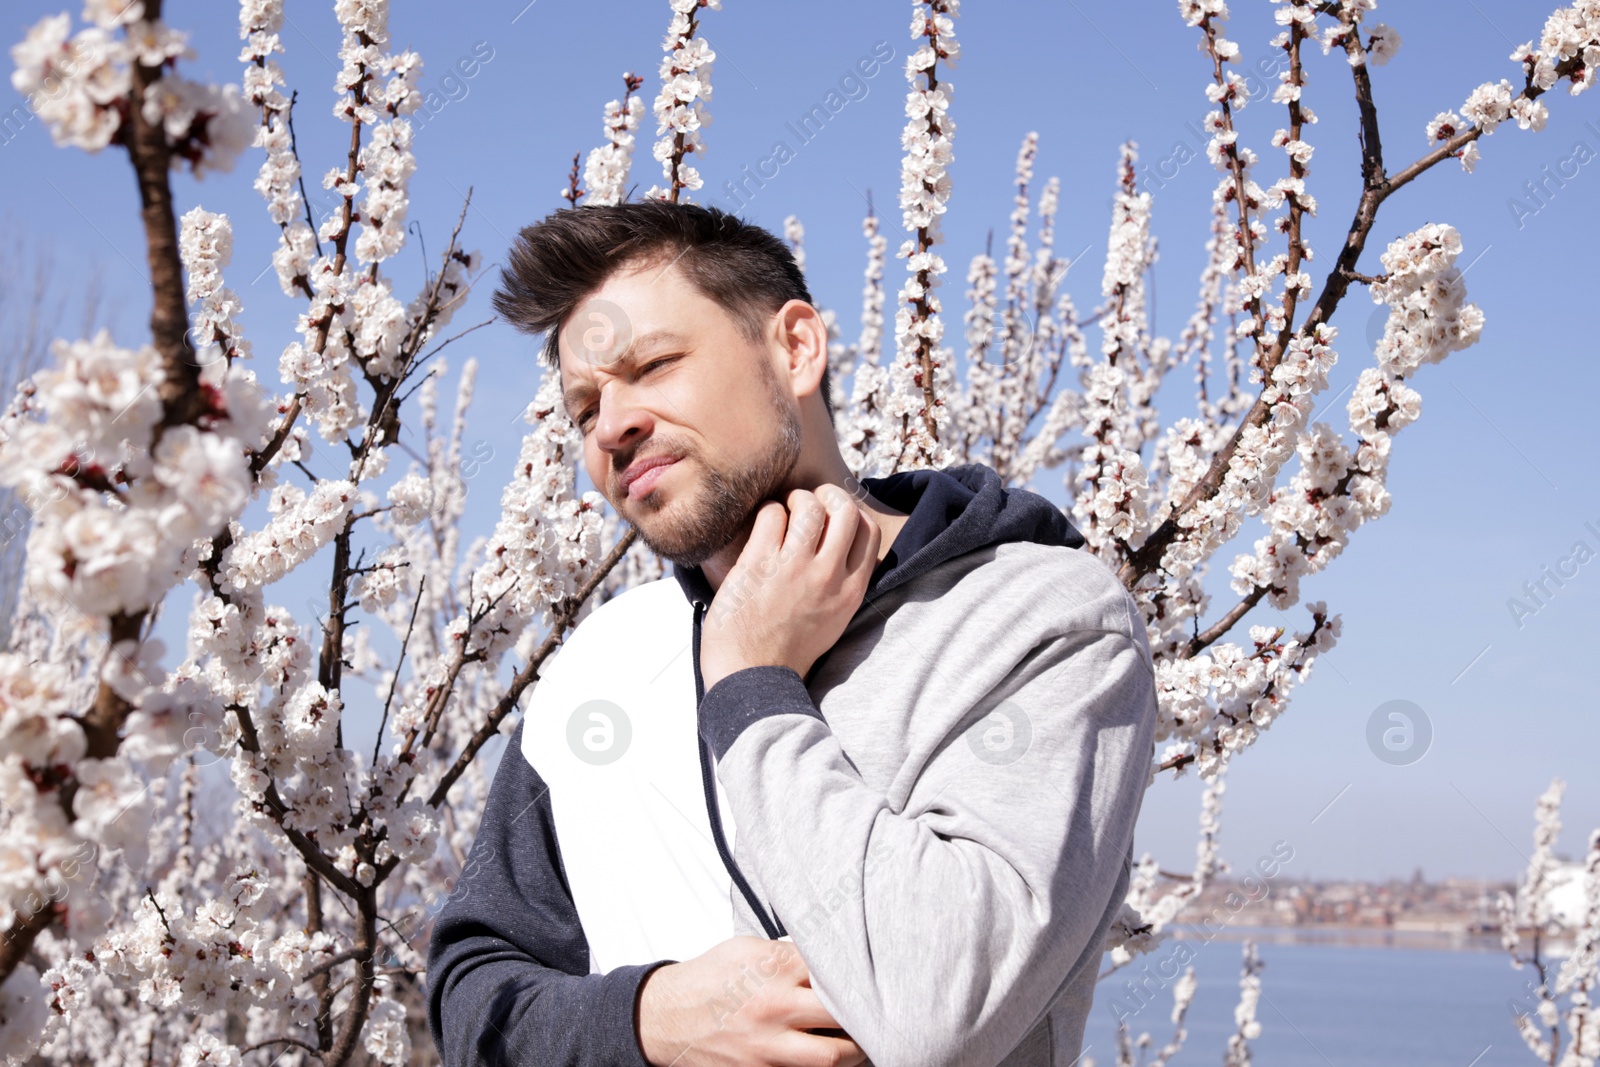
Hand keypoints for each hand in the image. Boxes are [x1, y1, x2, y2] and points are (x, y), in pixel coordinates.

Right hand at [636, 935, 865, 1066]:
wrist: (664, 1017)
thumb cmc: (707, 980)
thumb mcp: (745, 949)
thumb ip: (787, 953)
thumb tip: (825, 957)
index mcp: (773, 968)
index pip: (834, 967)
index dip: (855, 972)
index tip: (867, 976)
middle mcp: (774, 1006)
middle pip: (842, 1012)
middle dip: (864, 1013)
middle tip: (875, 1012)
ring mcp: (767, 1045)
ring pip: (832, 1056)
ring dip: (853, 1051)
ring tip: (861, 1042)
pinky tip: (830, 1058)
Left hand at [699, 484, 881, 692]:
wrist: (751, 679)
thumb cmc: (785, 653)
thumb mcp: (832, 621)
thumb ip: (840, 587)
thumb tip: (839, 550)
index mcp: (850, 592)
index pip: (869, 532)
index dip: (852, 513)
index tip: (834, 515)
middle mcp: (828, 577)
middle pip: (845, 509)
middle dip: (828, 495)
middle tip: (808, 502)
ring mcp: (794, 568)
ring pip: (808, 505)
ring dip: (795, 500)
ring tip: (783, 512)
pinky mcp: (759, 564)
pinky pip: (771, 515)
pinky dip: (768, 512)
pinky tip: (762, 527)